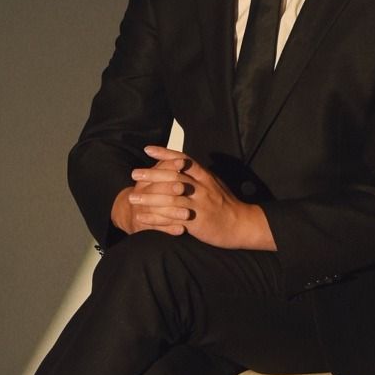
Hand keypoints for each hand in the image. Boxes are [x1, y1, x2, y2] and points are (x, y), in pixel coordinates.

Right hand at [110, 161, 190, 236]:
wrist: (128, 214)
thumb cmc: (149, 192)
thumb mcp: (153, 178)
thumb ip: (166, 167)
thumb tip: (182, 159)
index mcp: (144, 181)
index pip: (156, 172)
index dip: (170, 167)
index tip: (183, 164)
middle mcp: (140, 195)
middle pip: (154, 191)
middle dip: (169, 189)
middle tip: (183, 188)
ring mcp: (140, 211)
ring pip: (157, 211)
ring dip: (173, 212)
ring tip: (187, 214)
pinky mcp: (142, 227)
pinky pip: (157, 229)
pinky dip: (169, 229)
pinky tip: (181, 230)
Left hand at [123, 145, 275, 249]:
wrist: (242, 225)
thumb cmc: (227, 204)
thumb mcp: (215, 184)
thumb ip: (199, 175)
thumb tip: (183, 164)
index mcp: (205, 176)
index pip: (183, 160)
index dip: (165, 153)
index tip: (147, 149)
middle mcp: (201, 188)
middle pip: (173, 177)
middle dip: (151, 175)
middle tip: (134, 174)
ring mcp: (198, 205)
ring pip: (170, 198)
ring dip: (148, 198)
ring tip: (132, 198)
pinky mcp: (196, 222)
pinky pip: (171, 218)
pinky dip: (155, 218)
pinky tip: (142, 217)